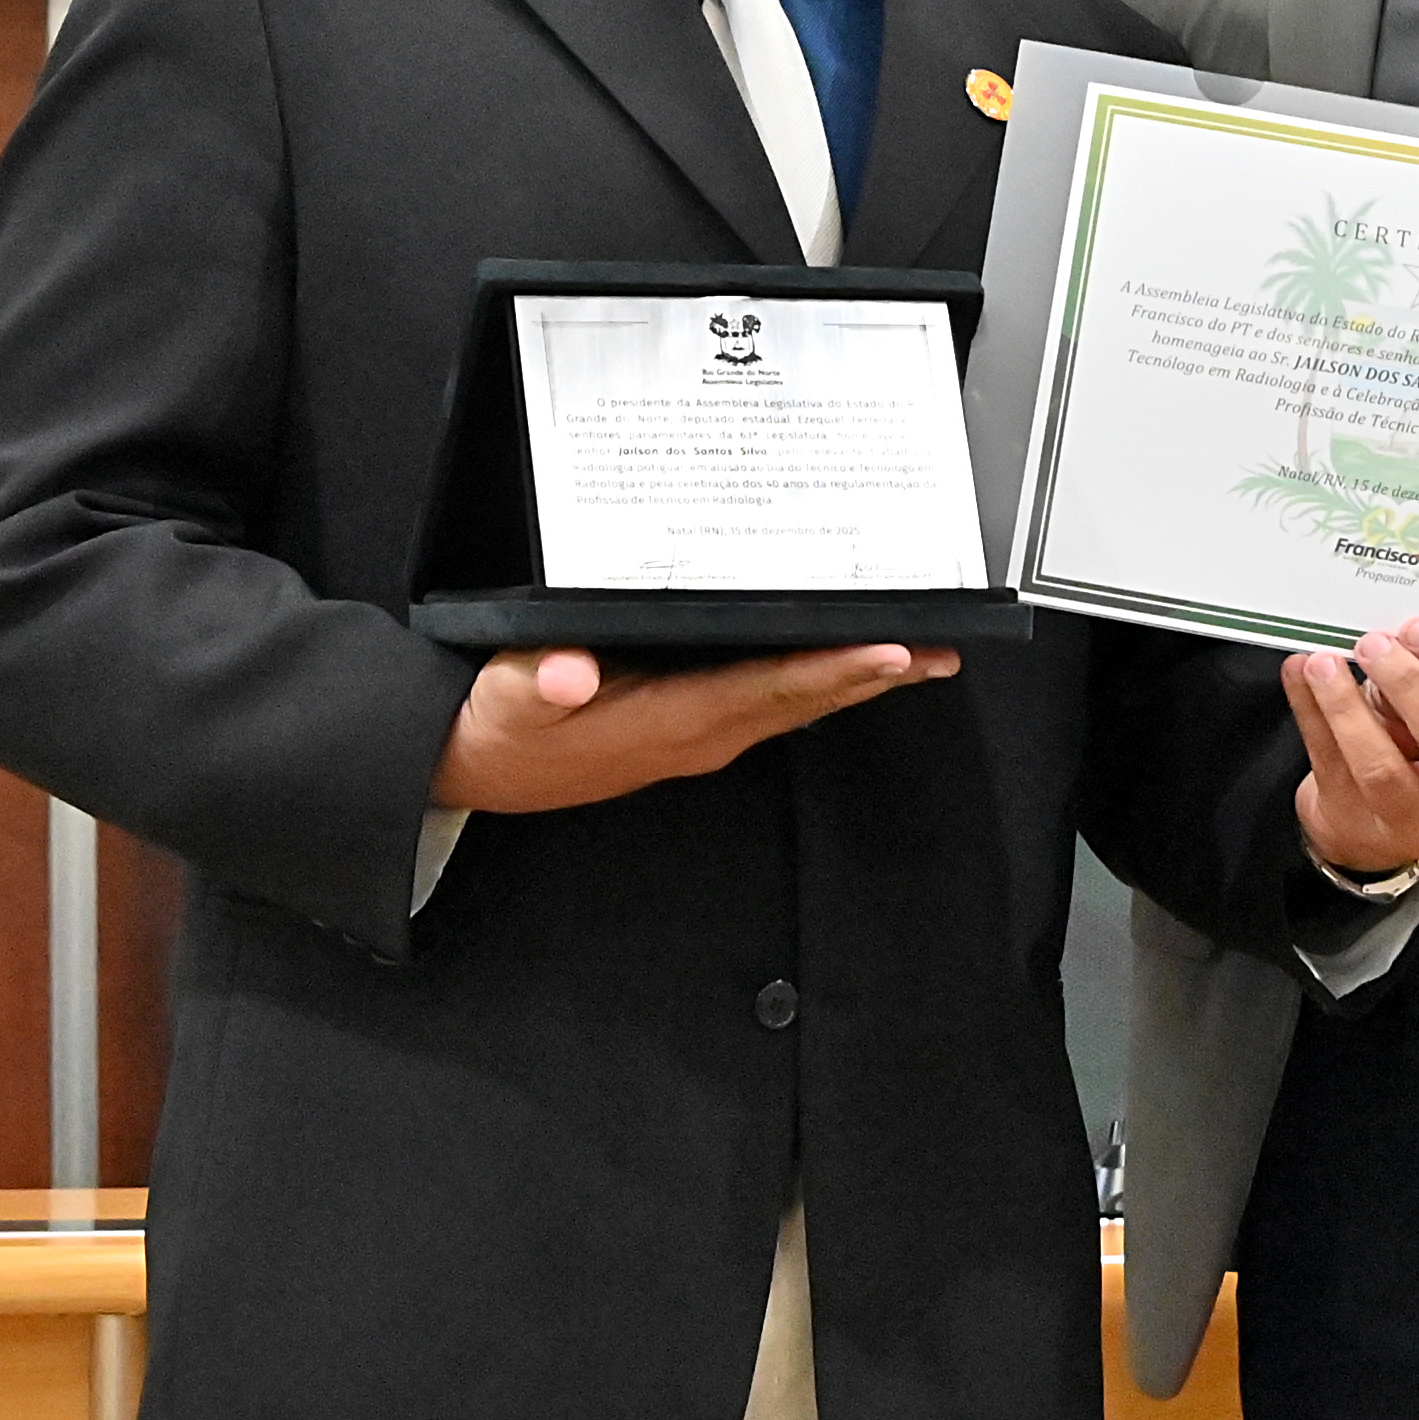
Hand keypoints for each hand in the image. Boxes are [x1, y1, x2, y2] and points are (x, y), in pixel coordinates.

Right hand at [430, 643, 959, 814]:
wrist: (476, 770)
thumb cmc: (502, 728)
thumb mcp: (509, 698)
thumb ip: (541, 683)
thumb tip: (572, 672)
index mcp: (670, 721)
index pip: (768, 690)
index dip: (832, 669)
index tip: (891, 650)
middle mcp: (699, 734)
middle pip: (804, 699)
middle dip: (874, 674)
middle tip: (942, 649)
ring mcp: (699, 734)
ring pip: (794, 702)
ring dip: (855, 679)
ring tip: (916, 654)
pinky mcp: (690, 725)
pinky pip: (770, 700)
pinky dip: (813, 679)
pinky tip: (835, 660)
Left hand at [1284, 618, 1418, 872]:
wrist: (1372, 832)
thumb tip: (1393, 642)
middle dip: (1409, 682)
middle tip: (1375, 645)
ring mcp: (1412, 822)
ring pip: (1379, 764)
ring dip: (1346, 703)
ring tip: (1324, 664)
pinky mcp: (1355, 823)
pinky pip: (1328, 762)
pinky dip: (1310, 711)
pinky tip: (1300, 677)